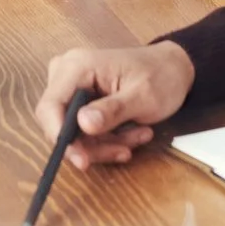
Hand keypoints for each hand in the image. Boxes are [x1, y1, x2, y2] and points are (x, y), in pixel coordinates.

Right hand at [35, 42, 194, 170]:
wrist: (174, 69)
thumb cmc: (161, 76)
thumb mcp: (142, 96)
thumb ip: (112, 110)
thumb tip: (83, 124)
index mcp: (77, 66)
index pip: (50, 105)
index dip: (59, 135)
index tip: (81, 159)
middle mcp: (67, 75)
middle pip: (61, 123)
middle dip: (92, 144)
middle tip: (124, 151)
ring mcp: (73, 88)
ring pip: (75, 132)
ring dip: (106, 144)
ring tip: (139, 137)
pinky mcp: (82, 102)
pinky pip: (85, 131)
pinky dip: (108, 139)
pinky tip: (134, 134)